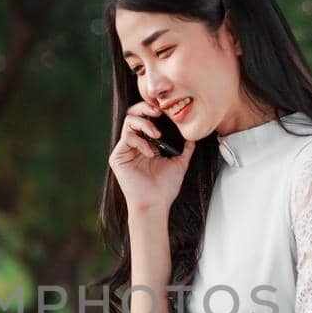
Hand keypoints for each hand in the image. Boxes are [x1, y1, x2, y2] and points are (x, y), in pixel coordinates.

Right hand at [108, 99, 195, 214]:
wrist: (155, 204)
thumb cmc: (165, 187)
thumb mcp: (180, 163)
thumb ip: (185, 148)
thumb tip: (193, 136)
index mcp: (146, 143)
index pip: (145, 118)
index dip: (152, 109)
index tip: (166, 109)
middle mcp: (134, 144)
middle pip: (133, 114)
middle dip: (145, 108)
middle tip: (158, 112)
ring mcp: (125, 150)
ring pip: (128, 122)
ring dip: (144, 124)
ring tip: (156, 135)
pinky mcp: (118, 157)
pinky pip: (127, 138)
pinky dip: (140, 141)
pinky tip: (150, 152)